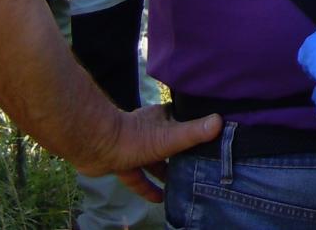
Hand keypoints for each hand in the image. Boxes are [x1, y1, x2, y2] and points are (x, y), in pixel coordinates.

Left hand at [81, 104, 222, 202]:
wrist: (94, 146)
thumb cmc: (134, 138)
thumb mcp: (169, 137)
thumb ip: (193, 132)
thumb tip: (221, 121)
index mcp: (162, 118)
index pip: (185, 117)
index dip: (199, 123)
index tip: (215, 131)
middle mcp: (150, 130)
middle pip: (172, 140)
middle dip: (185, 151)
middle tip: (201, 164)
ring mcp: (136, 148)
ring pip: (156, 161)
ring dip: (166, 171)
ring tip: (183, 183)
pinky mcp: (123, 164)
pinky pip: (139, 178)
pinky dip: (148, 188)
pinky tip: (159, 198)